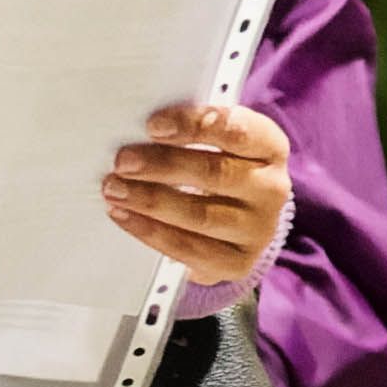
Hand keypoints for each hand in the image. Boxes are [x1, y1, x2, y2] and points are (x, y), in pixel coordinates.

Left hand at [103, 102, 290, 281]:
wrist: (237, 220)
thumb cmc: (216, 166)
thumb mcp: (215, 142)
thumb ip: (187, 131)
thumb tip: (134, 122)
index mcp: (269, 147)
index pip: (239, 130)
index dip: (195, 125)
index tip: (152, 125)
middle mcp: (272, 189)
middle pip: (215, 173)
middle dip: (162, 166)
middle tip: (123, 161)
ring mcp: (258, 230)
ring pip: (200, 215)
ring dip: (151, 201)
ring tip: (114, 189)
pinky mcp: (238, 263)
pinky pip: (189, 249)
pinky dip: (150, 231)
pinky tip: (124, 215)